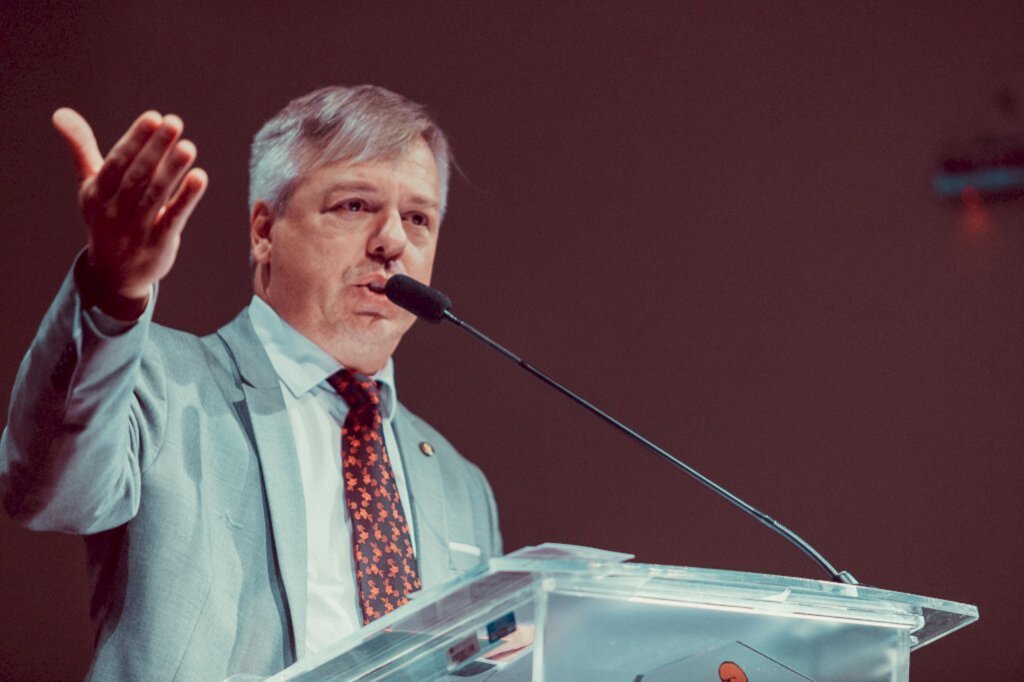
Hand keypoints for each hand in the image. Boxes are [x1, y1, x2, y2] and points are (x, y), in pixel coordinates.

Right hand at [53, 108, 207, 318]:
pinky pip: (173, 219)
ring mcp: (136, 230)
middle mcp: (113, 211)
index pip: (117, 163)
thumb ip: (82, 148)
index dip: (135, 140)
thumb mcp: (91, 186)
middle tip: (174, 122)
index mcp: (97, 193)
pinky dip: (186, 199)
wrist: (113, 274)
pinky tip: (200, 178)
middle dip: (155, 149)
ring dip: (172, 170)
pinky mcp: (157, 245)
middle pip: (137, 176)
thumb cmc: (105, 218)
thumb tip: (60, 112)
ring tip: (188, 147)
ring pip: (155, 196)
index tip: (154, 117)